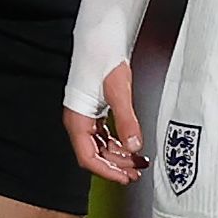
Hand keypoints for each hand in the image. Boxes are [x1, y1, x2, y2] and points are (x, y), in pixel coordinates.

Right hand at [65, 63, 146, 185]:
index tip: (125, 178)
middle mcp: (79, 121)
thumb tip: (134, 147)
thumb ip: (126, 122)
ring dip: (119, 157)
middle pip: (95, 155)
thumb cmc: (103, 60)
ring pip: (100, 147)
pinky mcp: (94, 111)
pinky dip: (118, 144)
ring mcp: (86, 117)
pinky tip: (131, 147)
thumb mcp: (118, 92)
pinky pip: (104, 136)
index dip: (106, 171)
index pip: (88, 157)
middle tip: (137, 173)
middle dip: (116, 166)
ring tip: (139, 162)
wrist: (100, 40)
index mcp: (78, 119)